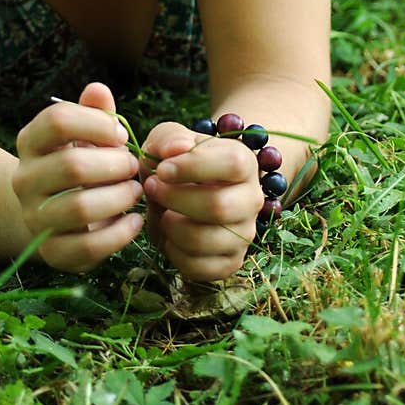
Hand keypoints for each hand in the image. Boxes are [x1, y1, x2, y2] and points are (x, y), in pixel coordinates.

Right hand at [13, 82, 143, 272]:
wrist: (49, 211)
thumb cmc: (77, 162)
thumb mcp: (85, 134)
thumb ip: (95, 112)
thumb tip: (98, 90)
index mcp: (30, 142)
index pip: (57, 121)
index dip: (97, 124)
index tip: (120, 134)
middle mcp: (24, 179)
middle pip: (72, 166)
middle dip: (115, 164)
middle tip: (133, 166)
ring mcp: (34, 217)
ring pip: (79, 207)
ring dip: (119, 198)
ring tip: (135, 191)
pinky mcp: (52, 252)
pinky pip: (88, 246)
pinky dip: (120, 234)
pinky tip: (136, 221)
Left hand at [140, 121, 260, 281]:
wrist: (187, 192)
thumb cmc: (179, 162)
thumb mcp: (170, 140)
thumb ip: (169, 138)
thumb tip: (179, 148)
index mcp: (243, 163)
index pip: (232, 164)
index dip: (193, 167)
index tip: (162, 169)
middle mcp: (251, 200)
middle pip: (219, 206)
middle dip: (175, 199)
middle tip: (152, 188)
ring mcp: (244, 234)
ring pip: (205, 240)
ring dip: (170, 227)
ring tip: (161, 213)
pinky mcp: (230, 262)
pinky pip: (199, 267)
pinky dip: (174, 253)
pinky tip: (169, 235)